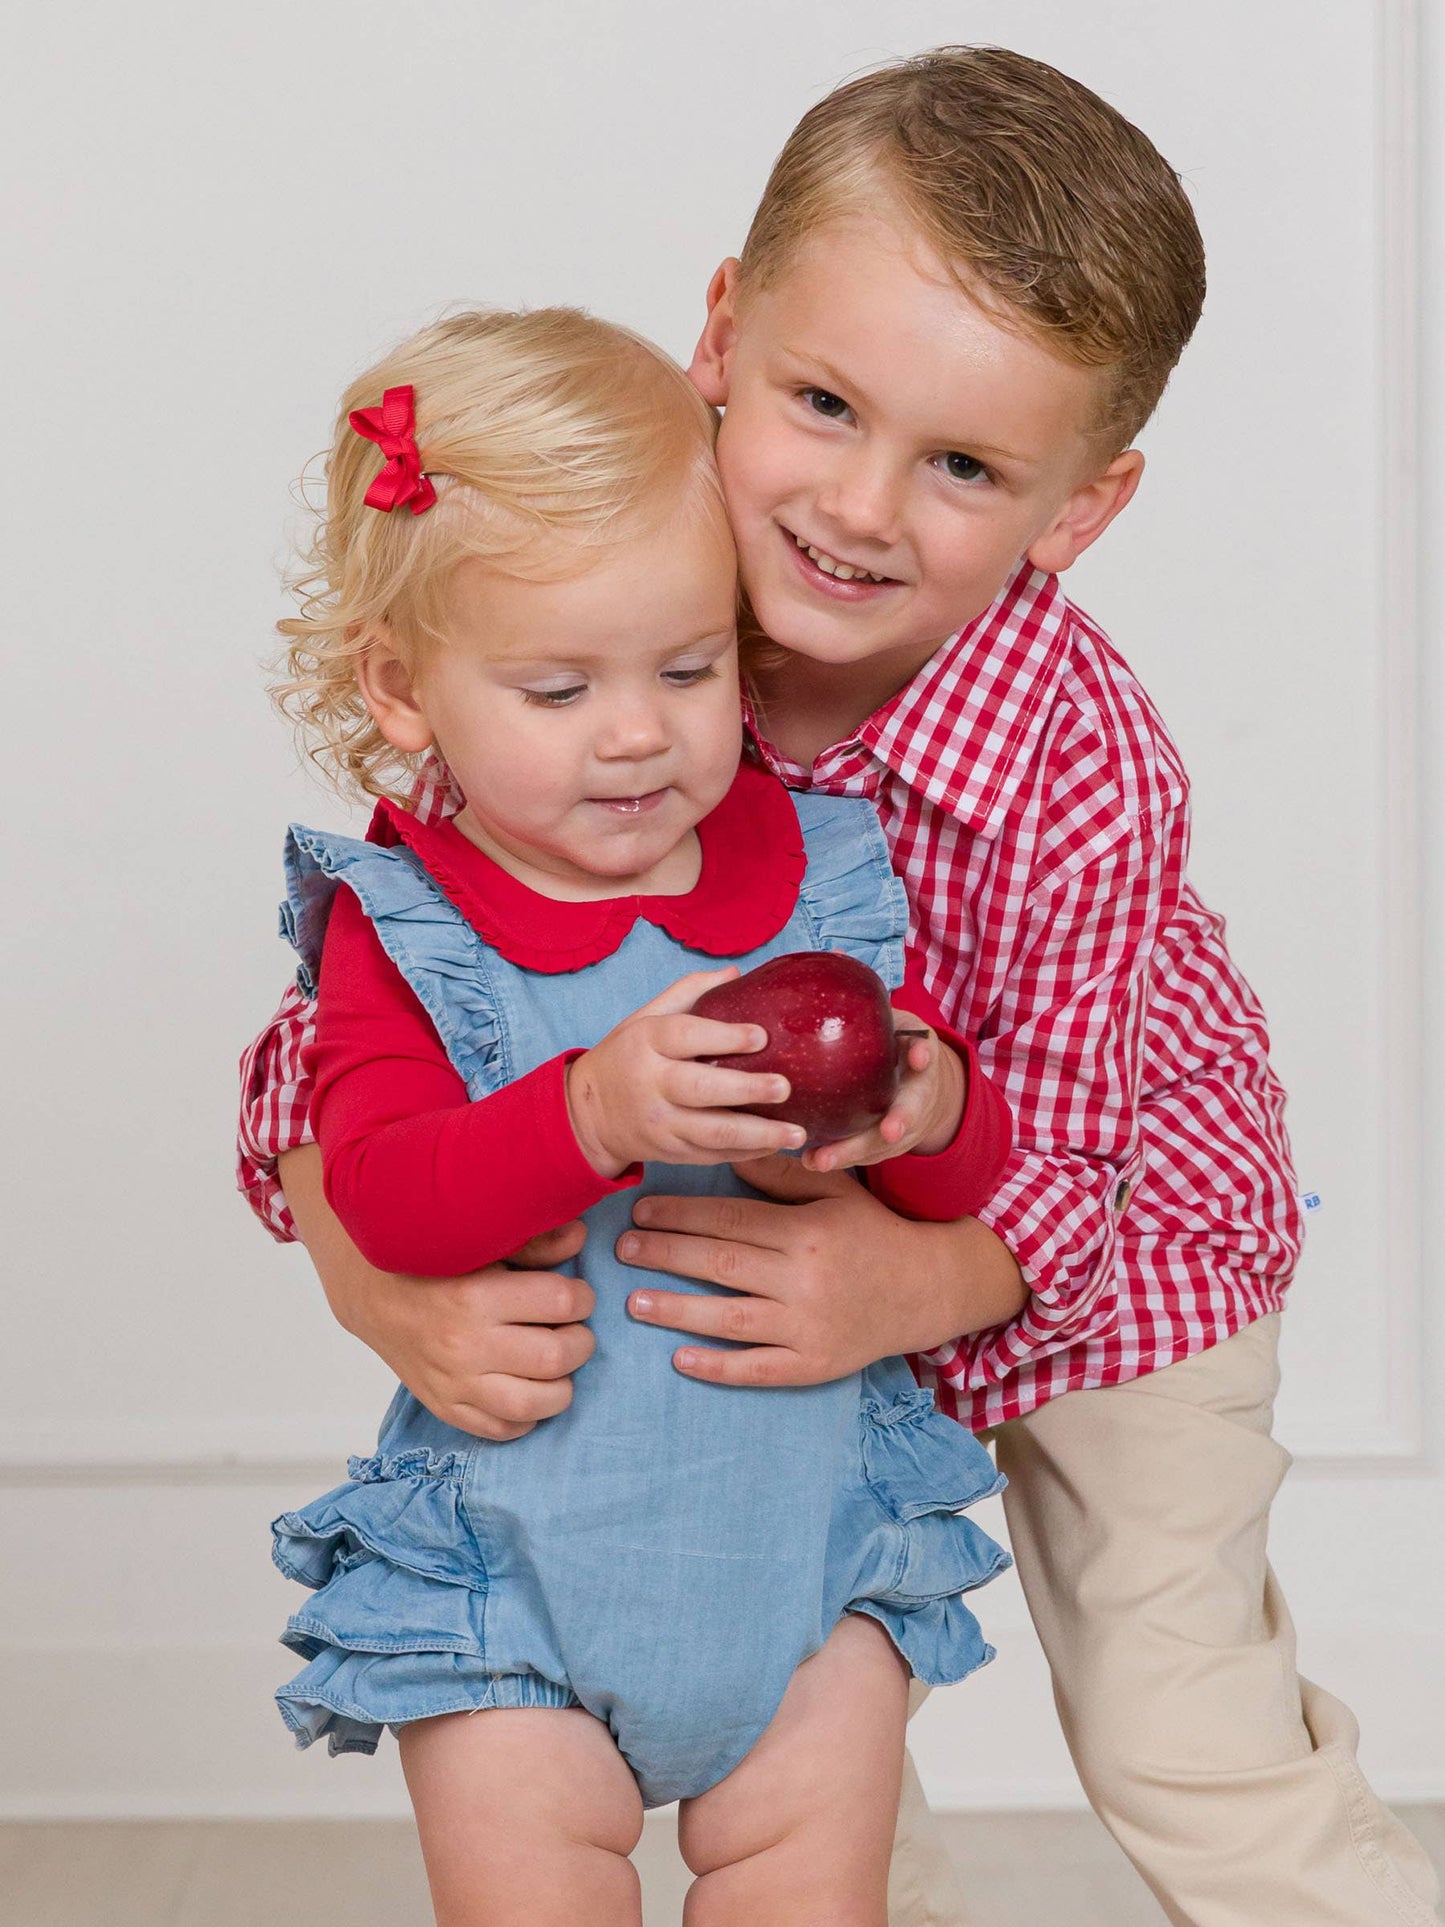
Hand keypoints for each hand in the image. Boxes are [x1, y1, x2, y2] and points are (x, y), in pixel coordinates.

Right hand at [280, 1145, 595, 1439]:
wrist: (373, 1296)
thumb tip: (580, 1238)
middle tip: (573, 1330)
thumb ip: (533, 1242)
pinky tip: (529, 1390)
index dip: (581, 1297)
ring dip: (561, 1387)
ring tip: (558, 1366)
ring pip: (533, 1404)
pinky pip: (501, 1429)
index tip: (576, 1296)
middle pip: (555, 1356)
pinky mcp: (445, 1407)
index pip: (561, 1302)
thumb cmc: (433, 1264)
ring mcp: (454, 1383)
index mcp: (475, 1295)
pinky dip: (527, 1417)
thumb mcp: (480, 1243)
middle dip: (579, 1342)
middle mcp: (465, 1344)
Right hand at [565, 968, 808, 1176]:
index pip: (685, 1037)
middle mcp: (651, 1085)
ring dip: (758, 1135)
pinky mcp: (671, 1152)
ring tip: (797, 1132)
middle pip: (701, 1089)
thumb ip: (688, 992)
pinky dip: (747, 1154)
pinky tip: (775, 1147)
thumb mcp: (645, 1017)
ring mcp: (661, 1124)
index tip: (762, 1035)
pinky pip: (713, 1155)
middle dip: (746, 1090)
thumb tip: (736, 973)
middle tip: (785, 1087)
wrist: (588, 1113)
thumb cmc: (627, 1056)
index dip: (724, 1036)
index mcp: (645, 1043)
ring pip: (712, 1133)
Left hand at [618, 1153, 1028, 1387]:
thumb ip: (782, 1176)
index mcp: (806, 1231)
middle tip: (622, 1249)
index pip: (730, 1219)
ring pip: (730, 1319)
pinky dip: (718, 1367)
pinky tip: (679, 1358)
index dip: (681, 1213)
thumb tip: (730, 1150)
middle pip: (720, 1265)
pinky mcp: (814, 1365)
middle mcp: (804, 1279)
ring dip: (676, 1310)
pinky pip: (758, 1369)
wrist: (925, 1289)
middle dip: (665, 1254)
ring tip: (634, 1302)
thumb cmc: (872, 1233)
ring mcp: (808, 1327)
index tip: (641, 1209)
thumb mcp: (835, 1192)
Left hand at [803, 1009, 964, 1172]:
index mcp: (921, 1061)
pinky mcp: (882, 1146)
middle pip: (910, 1113)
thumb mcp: (898, 1023)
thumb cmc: (899, 1049)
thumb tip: (840, 960)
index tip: (919, 1055)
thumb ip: (876, 1005)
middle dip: (900, 1122)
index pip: (926, 1053)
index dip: (922, 1053)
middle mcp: (916, 1099)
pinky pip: (863, 1155)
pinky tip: (810, 1161)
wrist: (925, 1091)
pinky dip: (840, 1159)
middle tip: (890, 1131)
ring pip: (881, 1144)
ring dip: (854, 1153)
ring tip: (821, 1160)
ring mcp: (902, 1128)